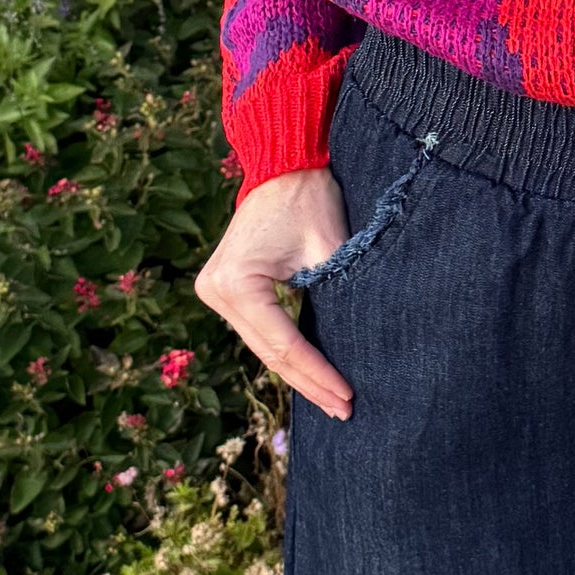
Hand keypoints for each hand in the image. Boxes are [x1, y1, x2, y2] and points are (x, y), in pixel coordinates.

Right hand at [193, 168, 356, 422]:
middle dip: (309, 382)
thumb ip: (340, 296)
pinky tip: (312, 375)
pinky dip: (287, 352)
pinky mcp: (226, 289)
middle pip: (270, 352)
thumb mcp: (331, 249)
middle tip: (345, 411)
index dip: (318, 373)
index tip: (348, 396)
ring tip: (334, 401)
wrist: (284, 164)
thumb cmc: (310, 198)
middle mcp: (215, 291)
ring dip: (299, 373)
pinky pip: (260, 331)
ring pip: (263, 346)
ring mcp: (215, 291)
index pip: (284, 343)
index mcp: (236, 283)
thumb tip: (359, 351)